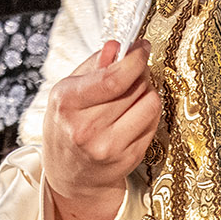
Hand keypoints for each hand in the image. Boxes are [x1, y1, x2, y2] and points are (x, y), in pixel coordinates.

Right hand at [42, 40, 159, 219]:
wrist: (70, 173)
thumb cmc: (67, 125)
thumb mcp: (68, 90)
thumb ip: (93, 66)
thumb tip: (117, 46)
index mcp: (67, 104)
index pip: (113, 78)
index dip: (134, 59)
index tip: (142, 47)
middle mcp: (86, 129)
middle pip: (135, 88)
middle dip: (140, 72)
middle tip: (136, 69)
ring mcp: (109, 147)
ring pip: (150, 104)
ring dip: (147, 91)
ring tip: (134, 92)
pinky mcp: (128, 159)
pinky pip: (153, 123)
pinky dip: (148, 112)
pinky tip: (134, 112)